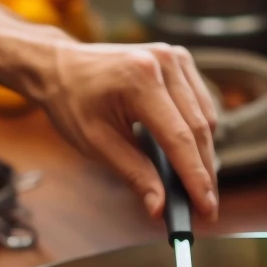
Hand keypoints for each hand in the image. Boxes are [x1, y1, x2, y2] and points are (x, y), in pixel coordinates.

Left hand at [33, 40, 220, 219]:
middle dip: (204, 172)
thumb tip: (160, 208)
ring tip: (198, 187)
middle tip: (206, 208)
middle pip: (199, 129)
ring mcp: (174, 57)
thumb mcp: (98, 144)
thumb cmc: (72, 102)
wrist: (60, 66)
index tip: (206, 209)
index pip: (180, 138)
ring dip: (205, 154)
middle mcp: (164, 62)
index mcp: (140, 80)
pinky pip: (201, 104)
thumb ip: (134, 175)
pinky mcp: (179, 60)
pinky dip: (200, 132)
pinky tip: (192, 155)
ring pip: (206, 117)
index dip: (196, 178)